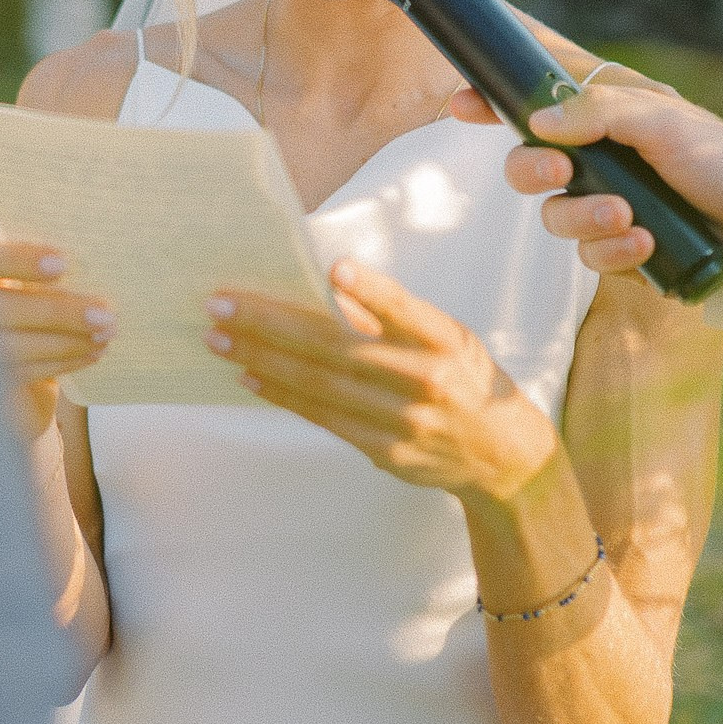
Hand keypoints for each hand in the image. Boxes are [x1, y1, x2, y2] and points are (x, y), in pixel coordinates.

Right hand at [0, 240, 111, 439]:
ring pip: (9, 347)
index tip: (62, 264)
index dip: (16, 260)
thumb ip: (34, 277)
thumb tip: (91, 266)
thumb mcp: (18, 288)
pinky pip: (20, 373)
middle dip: (55, 311)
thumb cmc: (17, 315)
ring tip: (104, 335)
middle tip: (104, 314)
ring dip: (65, 340)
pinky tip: (89, 353)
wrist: (2, 379)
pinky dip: (60, 361)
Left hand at [205, 259, 557, 502]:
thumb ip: (392, 316)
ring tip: (219, 339)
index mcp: (445, 342)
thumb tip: (326, 285)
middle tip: (221, 305)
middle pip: (340, 350)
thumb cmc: (464, 377)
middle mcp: (427, 381)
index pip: (406, 310)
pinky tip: (250, 377)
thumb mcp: (446, 337)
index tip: (333, 267)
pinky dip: (284, 397)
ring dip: (263, 361)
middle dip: (272, 326)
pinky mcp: (386, 453)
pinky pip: (324, 420)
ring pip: (322, 388)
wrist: (503, 457)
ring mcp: (405, 422)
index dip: (372, 290)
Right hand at [446, 72, 722, 275]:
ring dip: (583, 219)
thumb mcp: (660, 120)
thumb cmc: (718, 155)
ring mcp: (605, 205)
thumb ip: (597, 113)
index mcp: (601, 118)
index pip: (531, 105)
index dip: (492, 102)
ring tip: (626, 218)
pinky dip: (612, 251)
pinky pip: (589, 256)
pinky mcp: (621, 248)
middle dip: (530, 170)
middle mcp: (596, 160)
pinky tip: (644, 245)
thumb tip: (539, 123)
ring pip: (553, 217)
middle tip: (557, 171)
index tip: (462, 103)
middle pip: (525, 165)